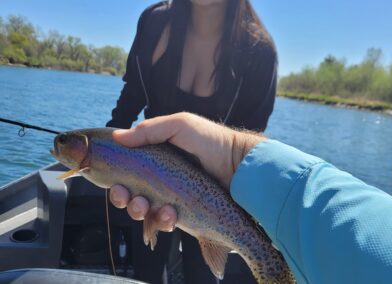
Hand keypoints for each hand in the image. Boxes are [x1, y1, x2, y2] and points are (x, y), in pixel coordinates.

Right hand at [109, 112, 265, 230]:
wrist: (238, 165)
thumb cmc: (210, 141)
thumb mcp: (180, 125)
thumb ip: (149, 130)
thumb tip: (117, 137)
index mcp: (155, 158)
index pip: (127, 170)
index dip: (116, 178)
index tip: (114, 182)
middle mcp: (159, 178)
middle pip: (130, 194)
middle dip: (123, 198)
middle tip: (129, 197)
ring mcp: (170, 197)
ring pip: (143, 211)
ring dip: (139, 211)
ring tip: (148, 206)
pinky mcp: (181, 213)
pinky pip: (163, 222)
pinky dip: (162, 220)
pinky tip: (171, 213)